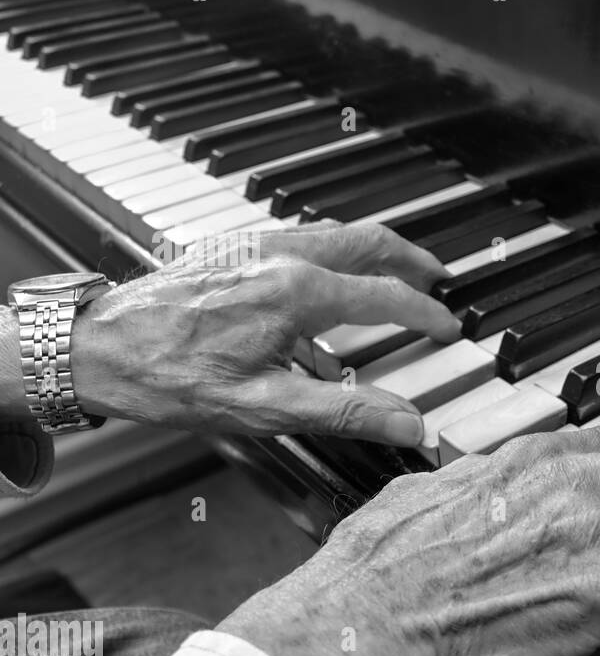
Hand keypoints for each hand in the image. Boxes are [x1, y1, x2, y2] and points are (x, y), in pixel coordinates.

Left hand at [74, 222, 459, 445]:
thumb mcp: (264, 408)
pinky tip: (330, 276)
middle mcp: (280, 255)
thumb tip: (406, 423)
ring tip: (395, 271)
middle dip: (412, 258)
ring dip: (375, 249)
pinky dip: (335, 249)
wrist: (95, 348)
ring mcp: (254, 245)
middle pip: (368, 240)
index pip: (386, 296)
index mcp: (297, 293)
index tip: (448, 327)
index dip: (426, 314)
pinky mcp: (231, 247)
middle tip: (439, 277)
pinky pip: (301, 235)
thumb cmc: (168, 378)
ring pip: (335, 232)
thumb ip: (345, 413)